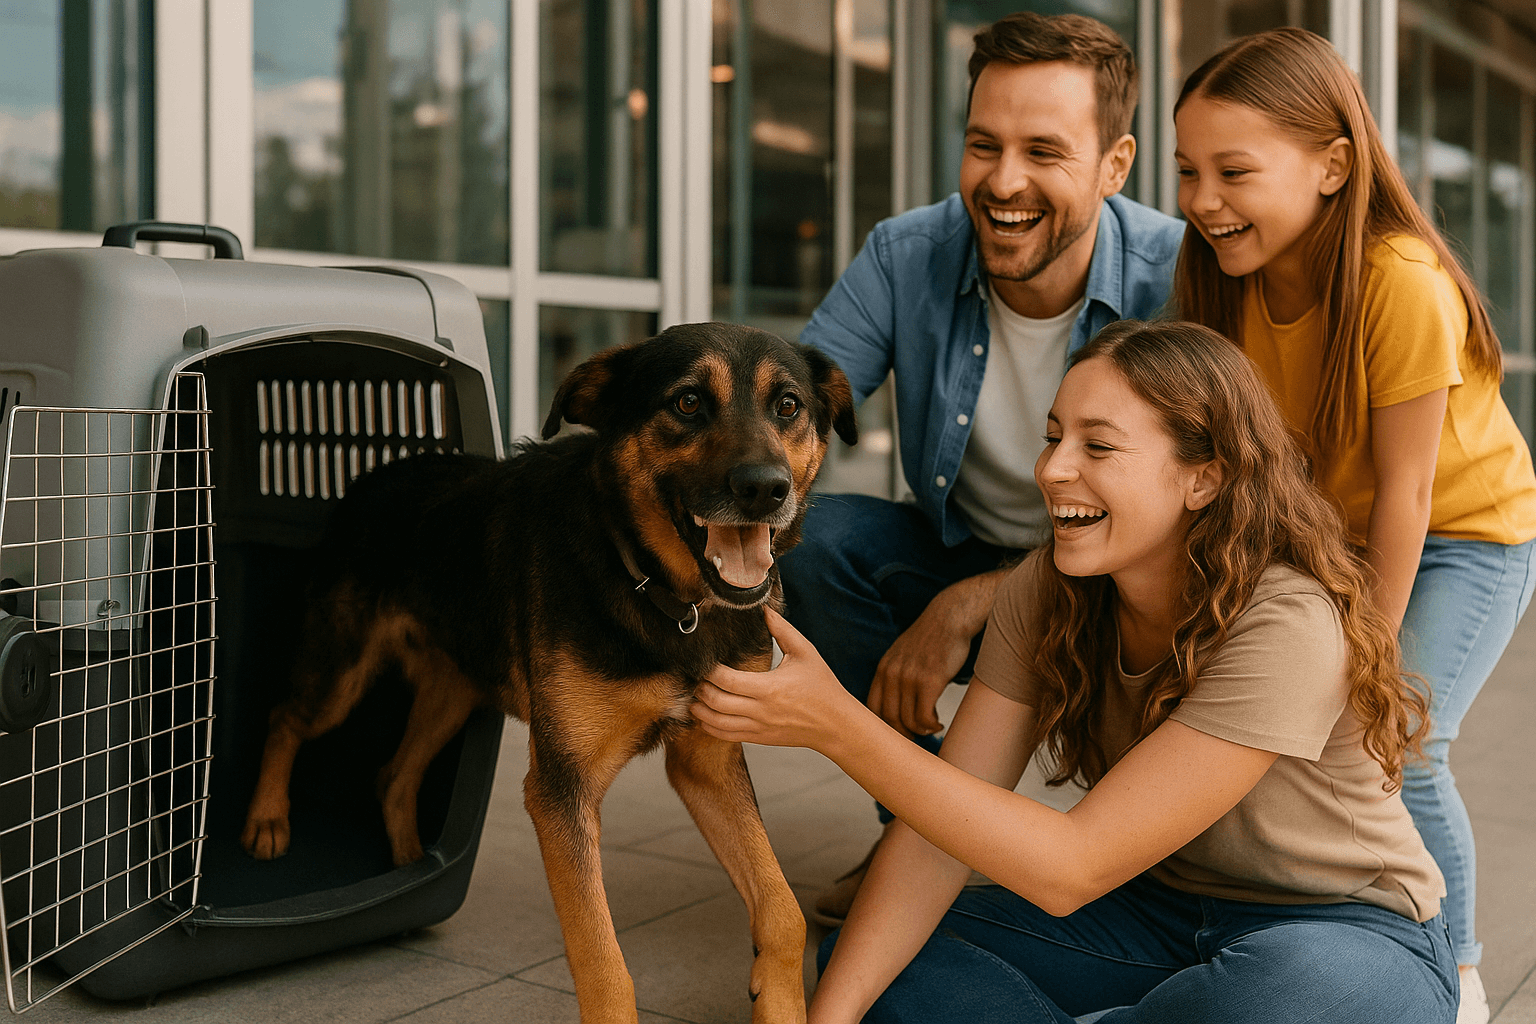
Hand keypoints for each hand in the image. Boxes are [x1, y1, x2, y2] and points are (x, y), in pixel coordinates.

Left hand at [692, 607, 866, 751]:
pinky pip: (726, 736)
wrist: (836, 724)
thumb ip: (782, 630)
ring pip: (716, 723)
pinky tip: (704, 716)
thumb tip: (764, 608)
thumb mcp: (805, 653)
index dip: (709, 670)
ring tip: (694, 696)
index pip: (727, 680)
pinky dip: (709, 727)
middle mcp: (761, 711)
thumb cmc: (822, 687)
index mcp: (770, 688)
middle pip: (716, 702)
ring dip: (700, 710)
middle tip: (694, 676)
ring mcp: (758, 727)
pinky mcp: (759, 738)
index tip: (704, 660)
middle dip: (700, 688)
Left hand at [867, 575, 997, 737]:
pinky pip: (925, 716)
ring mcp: (910, 677)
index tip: (896, 733)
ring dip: (920, 731)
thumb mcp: (903, 654)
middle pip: (888, 719)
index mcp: (883, 669)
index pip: (872, 708)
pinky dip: (931, 726)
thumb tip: (895, 705)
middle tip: (915, 739)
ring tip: (931, 728)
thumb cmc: (931, 638)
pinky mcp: (930, 680)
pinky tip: (938, 723)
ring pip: (908, 720)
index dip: (882, 727)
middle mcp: (892, 673)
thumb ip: (895, 676)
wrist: (950, 617)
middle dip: (902, 734)